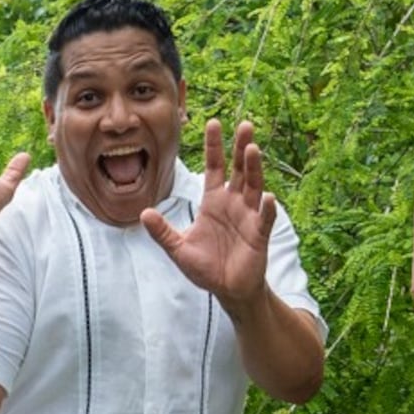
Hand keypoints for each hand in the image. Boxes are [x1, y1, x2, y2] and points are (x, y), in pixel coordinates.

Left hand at [141, 119, 277, 307]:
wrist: (228, 290)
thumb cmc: (206, 268)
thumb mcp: (179, 249)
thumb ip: (163, 232)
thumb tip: (144, 213)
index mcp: (213, 202)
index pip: (215, 167)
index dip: (214, 146)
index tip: (213, 123)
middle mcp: (233, 203)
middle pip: (239, 169)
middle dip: (241, 147)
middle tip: (244, 125)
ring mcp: (249, 217)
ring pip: (254, 186)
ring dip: (254, 168)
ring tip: (253, 149)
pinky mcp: (259, 235)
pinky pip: (265, 218)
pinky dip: (268, 209)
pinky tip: (269, 198)